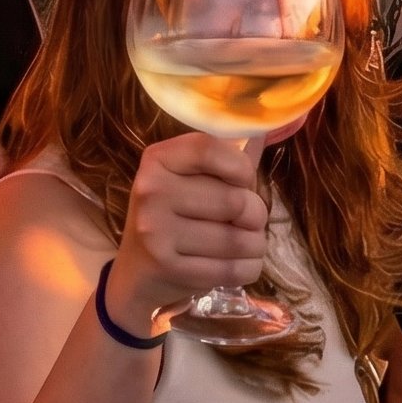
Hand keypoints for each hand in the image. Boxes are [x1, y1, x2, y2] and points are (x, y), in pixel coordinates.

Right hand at [104, 133, 269, 333]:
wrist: (136, 273)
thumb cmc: (172, 216)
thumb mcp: (186, 179)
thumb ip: (225, 157)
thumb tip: (266, 129)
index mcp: (157, 160)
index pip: (209, 149)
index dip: (241, 167)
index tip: (244, 182)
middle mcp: (151, 192)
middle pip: (235, 200)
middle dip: (256, 214)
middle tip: (247, 221)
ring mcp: (156, 233)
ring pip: (240, 239)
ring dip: (256, 244)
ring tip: (246, 243)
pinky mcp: (169, 269)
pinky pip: (234, 270)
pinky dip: (248, 268)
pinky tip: (240, 264)